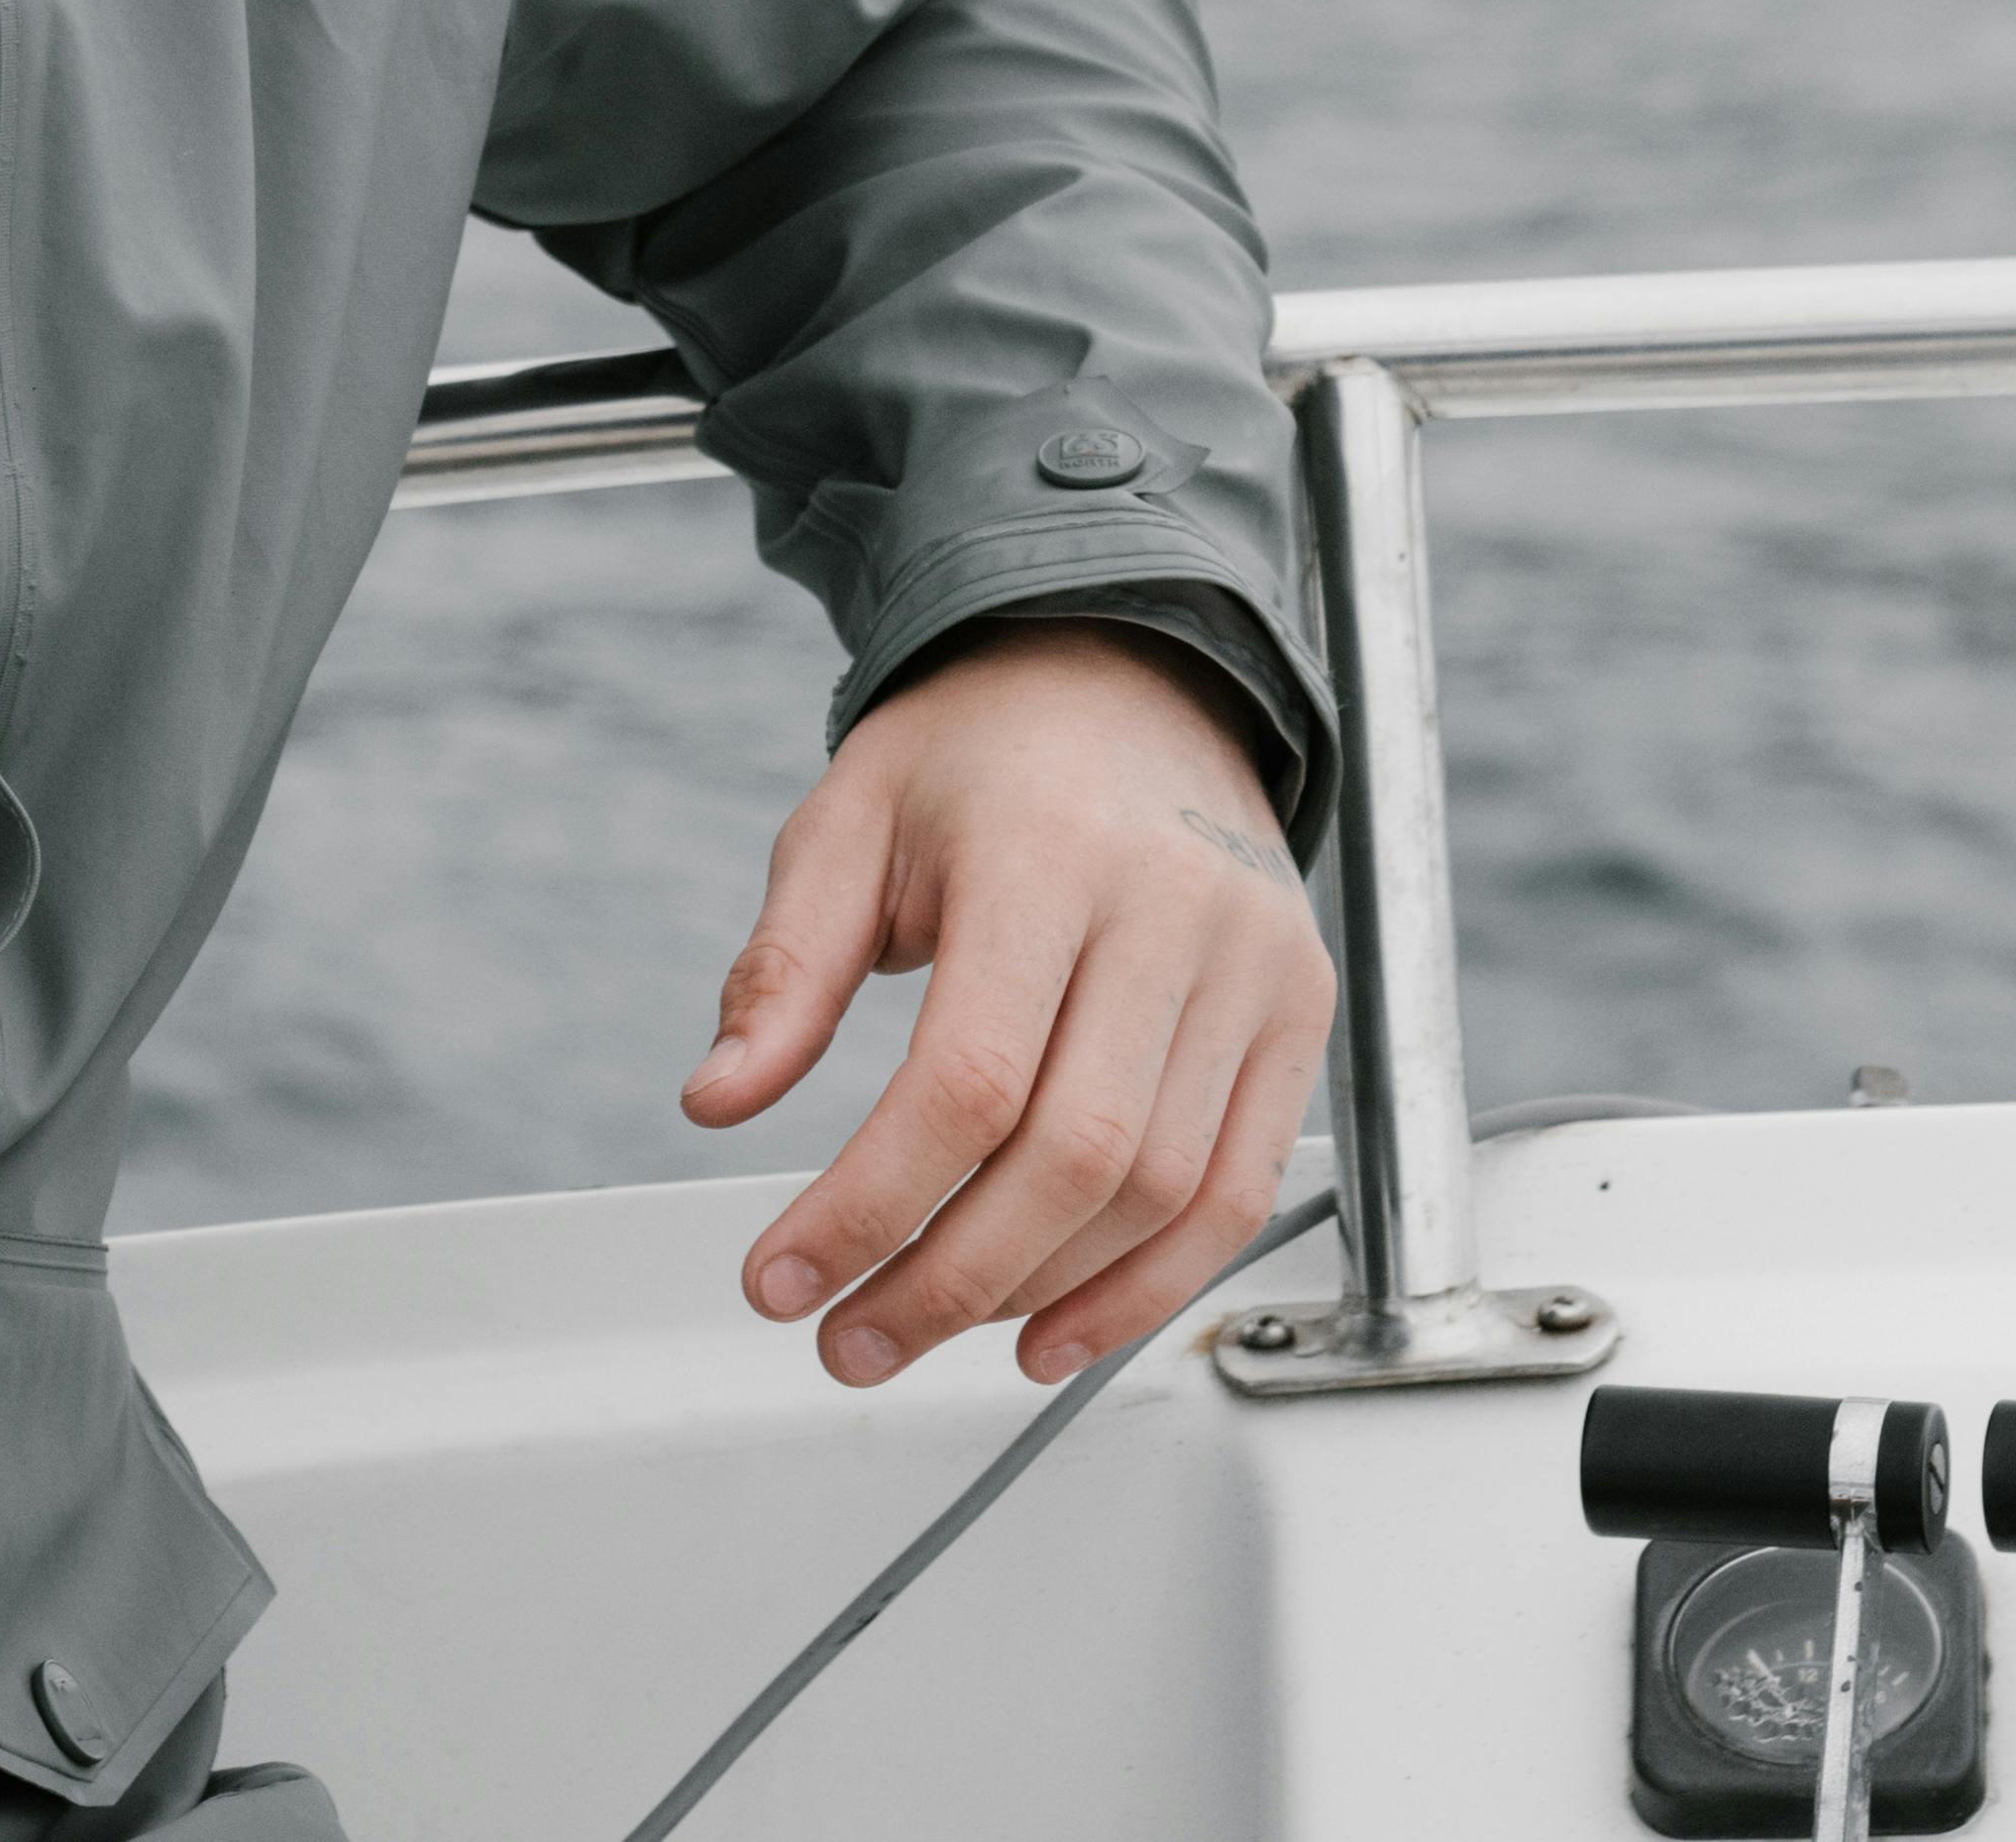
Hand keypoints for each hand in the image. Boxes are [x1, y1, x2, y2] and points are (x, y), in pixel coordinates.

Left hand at [682, 620, 1331, 1385]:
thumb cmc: (979, 758)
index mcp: (1047, 849)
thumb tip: (717, 1099)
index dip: (869, 1203)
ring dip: (1035, 1294)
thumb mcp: (847, 823)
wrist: (1131, 676)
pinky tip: (1050, 1330)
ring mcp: (1254, 963)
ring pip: (1161, 1192)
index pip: (968, 1077)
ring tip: (924, 1325)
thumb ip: (784, 966)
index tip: (778, 1280)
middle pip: (1074, 1155)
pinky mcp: (1298, 1010)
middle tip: (845, 1339)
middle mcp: (1174, 907)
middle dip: (945, 1279)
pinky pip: (1239, 1191)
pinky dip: (1147, 1288)